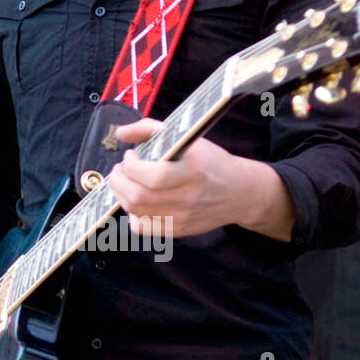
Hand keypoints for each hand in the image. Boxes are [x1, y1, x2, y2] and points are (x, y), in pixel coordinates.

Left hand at [108, 119, 295, 241]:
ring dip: (121, 194)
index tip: (131, 155)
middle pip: (139, 197)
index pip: (153, 176)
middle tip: (119, 169)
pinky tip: (136, 202)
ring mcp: (183, 217)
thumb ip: (151, 129)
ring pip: (137, 212)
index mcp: (193, 171)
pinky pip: (143, 228)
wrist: (240, 193)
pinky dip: (132, 215)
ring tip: (125, 182)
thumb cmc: (210, 162)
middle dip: (119, 181)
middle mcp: (188, 197)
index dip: (132, 166)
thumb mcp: (188, 139)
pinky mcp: (179, 230)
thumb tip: (121, 132)